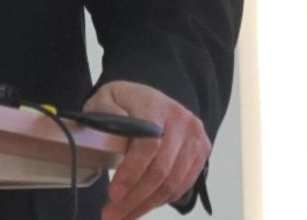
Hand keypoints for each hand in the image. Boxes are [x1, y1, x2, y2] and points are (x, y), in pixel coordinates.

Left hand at [86, 80, 209, 219]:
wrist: (151, 98)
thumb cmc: (124, 102)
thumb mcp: (105, 98)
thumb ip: (106, 112)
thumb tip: (114, 129)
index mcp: (156, 106)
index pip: (149, 144)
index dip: (132, 172)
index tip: (113, 194)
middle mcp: (181, 121)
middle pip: (162, 170)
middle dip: (135, 198)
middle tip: (112, 215)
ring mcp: (194, 137)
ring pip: (173, 183)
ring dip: (147, 205)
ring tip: (123, 216)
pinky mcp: (201, 151)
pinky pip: (183, 185)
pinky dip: (161, 200)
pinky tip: (142, 205)